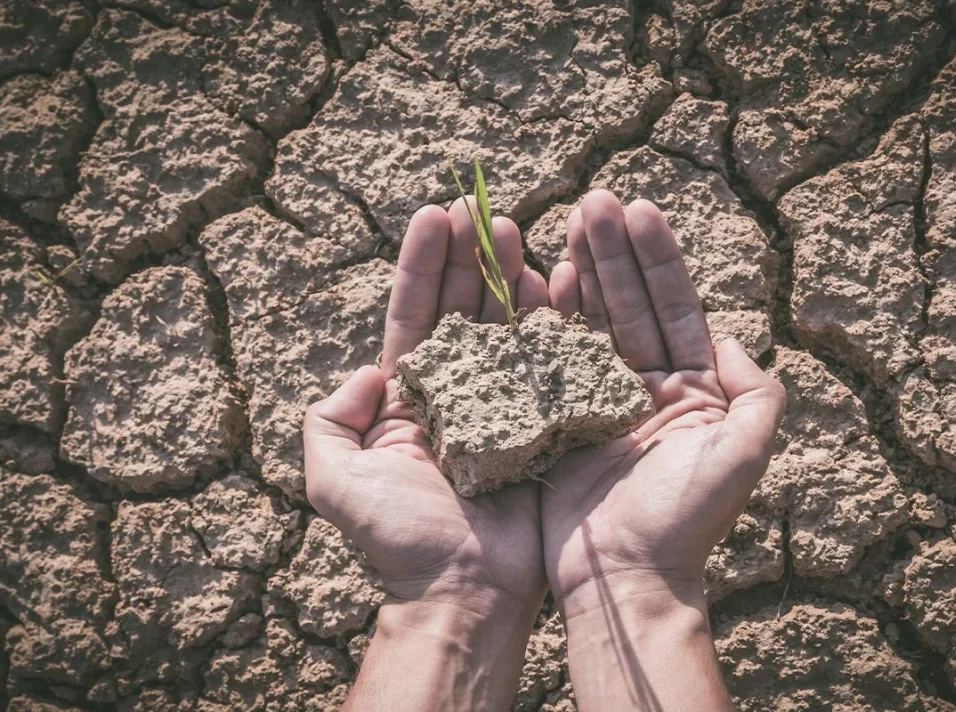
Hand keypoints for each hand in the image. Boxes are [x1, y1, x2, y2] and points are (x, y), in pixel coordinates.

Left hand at [303, 200, 549, 709]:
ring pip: (508, 328)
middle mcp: (458, 395)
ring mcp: (504, 406)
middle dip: (471, 257)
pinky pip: (549, 364)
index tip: (434, 214)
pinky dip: (554, 323)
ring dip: (511, 276)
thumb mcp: (332, 480)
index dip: (423, 266)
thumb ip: (329, 419)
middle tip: (482, 207)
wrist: (465, 592)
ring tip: (517, 228)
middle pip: (464, 310)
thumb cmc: (400, 541)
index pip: (415, 316)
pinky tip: (558, 280)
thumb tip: (369, 371)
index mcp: (410, 400)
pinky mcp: (543, 423)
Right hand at [542, 190, 785, 710]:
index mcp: (692, 392)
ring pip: (589, 325)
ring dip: (580, 272)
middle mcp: (646, 390)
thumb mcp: (743, 455)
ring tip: (565, 221)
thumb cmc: (685, 522)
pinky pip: (551, 361)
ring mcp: (600, 404)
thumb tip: (735, 341)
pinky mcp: (561, 422)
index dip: (657, 259)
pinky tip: (536, 280)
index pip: (675, 309)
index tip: (640, 209)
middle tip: (593, 200)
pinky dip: (545, 321)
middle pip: (629, 305)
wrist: (624, 579)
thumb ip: (756, 394)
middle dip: (613, 252)